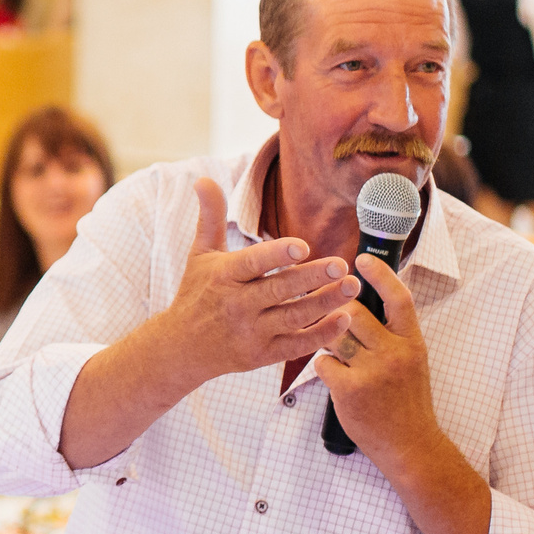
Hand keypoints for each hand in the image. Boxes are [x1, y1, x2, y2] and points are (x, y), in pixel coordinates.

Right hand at [152, 178, 358, 385]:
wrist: (180, 347)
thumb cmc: (195, 293)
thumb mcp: (199, 254)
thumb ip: (210, 216)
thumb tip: (203, 177)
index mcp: (223, 276)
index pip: (253, 263)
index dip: (277, 255)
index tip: (303, 246)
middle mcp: (237, 305)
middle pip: (280, 290)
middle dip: (312, 278)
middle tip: (342, 265)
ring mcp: (251, 332)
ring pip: (295, 317)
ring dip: (326, 303)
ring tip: (353, 287)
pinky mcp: (262, 355)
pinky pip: (296, 345)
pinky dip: (321, 334)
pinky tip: (344, 318)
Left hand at [312, 256, 443, 467]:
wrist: (411, 445)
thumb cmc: (407, 400)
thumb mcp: (412, 361)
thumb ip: (393, 334)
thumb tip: (366, 301)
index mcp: (412, 342)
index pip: (398, 298)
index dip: (380, 275)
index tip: (362, 260)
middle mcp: (395, 353)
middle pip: (354, 311)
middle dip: (336, 308)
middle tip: (328, 310)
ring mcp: (372, 371)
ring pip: (334, 334)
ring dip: (326, 336)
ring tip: (332, 345)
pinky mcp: (350, 389)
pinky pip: (323, 363)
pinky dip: (324, 366)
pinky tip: (335, 376)